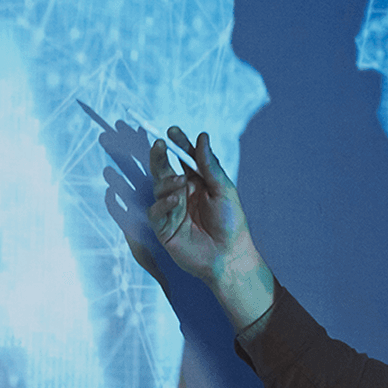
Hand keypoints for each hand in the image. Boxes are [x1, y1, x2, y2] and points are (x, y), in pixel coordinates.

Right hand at [147, 126, 273, 327]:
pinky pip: (156, 211)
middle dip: (160, 156)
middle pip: (164, 170)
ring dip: (166, 181)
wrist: (229, 256)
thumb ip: (209, 165)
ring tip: (180, 181)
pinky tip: (176, 200)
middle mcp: (181, 194)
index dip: (177, 145)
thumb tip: (202, 136)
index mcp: (197, 183)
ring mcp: (171, 210)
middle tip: (159, 144)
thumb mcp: (223, 189)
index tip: (172, 132)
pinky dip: (163, 203)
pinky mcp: (164, 228)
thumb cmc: (231, 223)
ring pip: (158, 188)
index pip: (183, 159)